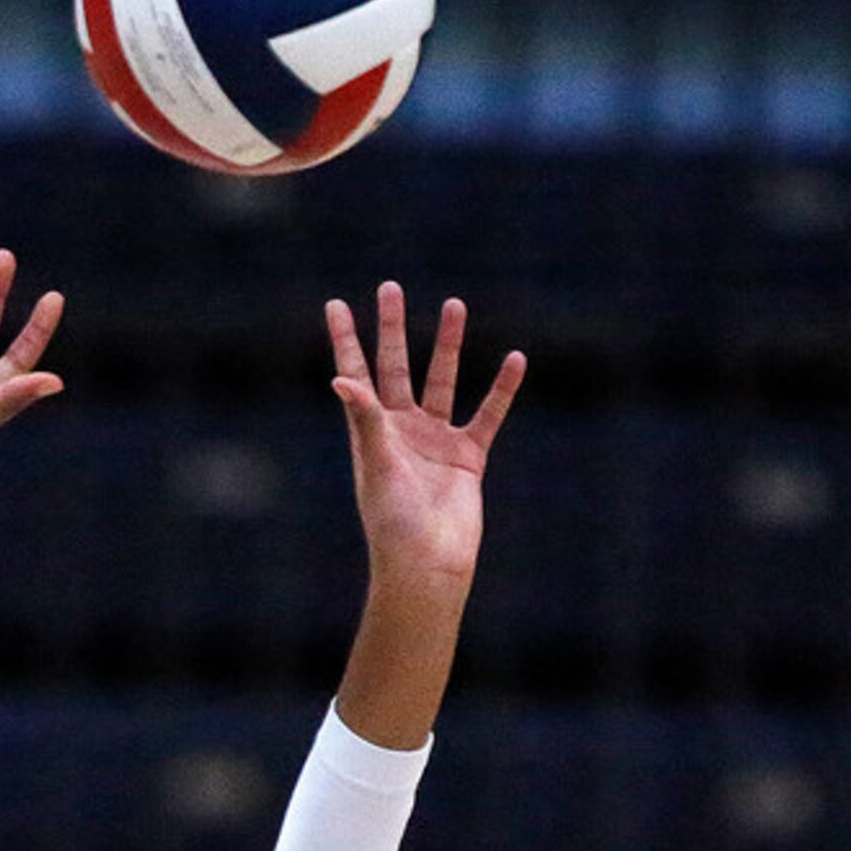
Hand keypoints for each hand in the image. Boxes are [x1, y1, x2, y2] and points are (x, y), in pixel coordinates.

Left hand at [324, 282, 526, 593]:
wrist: (429, 563)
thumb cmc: (393, 521)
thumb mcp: (377, 465)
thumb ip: (365, 418)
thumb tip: (340, 378)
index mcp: (370, 431)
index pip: (355, 374)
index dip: (345, 340)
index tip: (336, 304)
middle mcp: (400, 430)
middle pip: (395, 367)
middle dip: (393, 328)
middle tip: (391, 287)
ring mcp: (435, 441)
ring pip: (442, 381)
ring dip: (448, 345)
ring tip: (455, 304)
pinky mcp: (468, 458)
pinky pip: (487, 415)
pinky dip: (501, 389)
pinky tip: (514, 359)